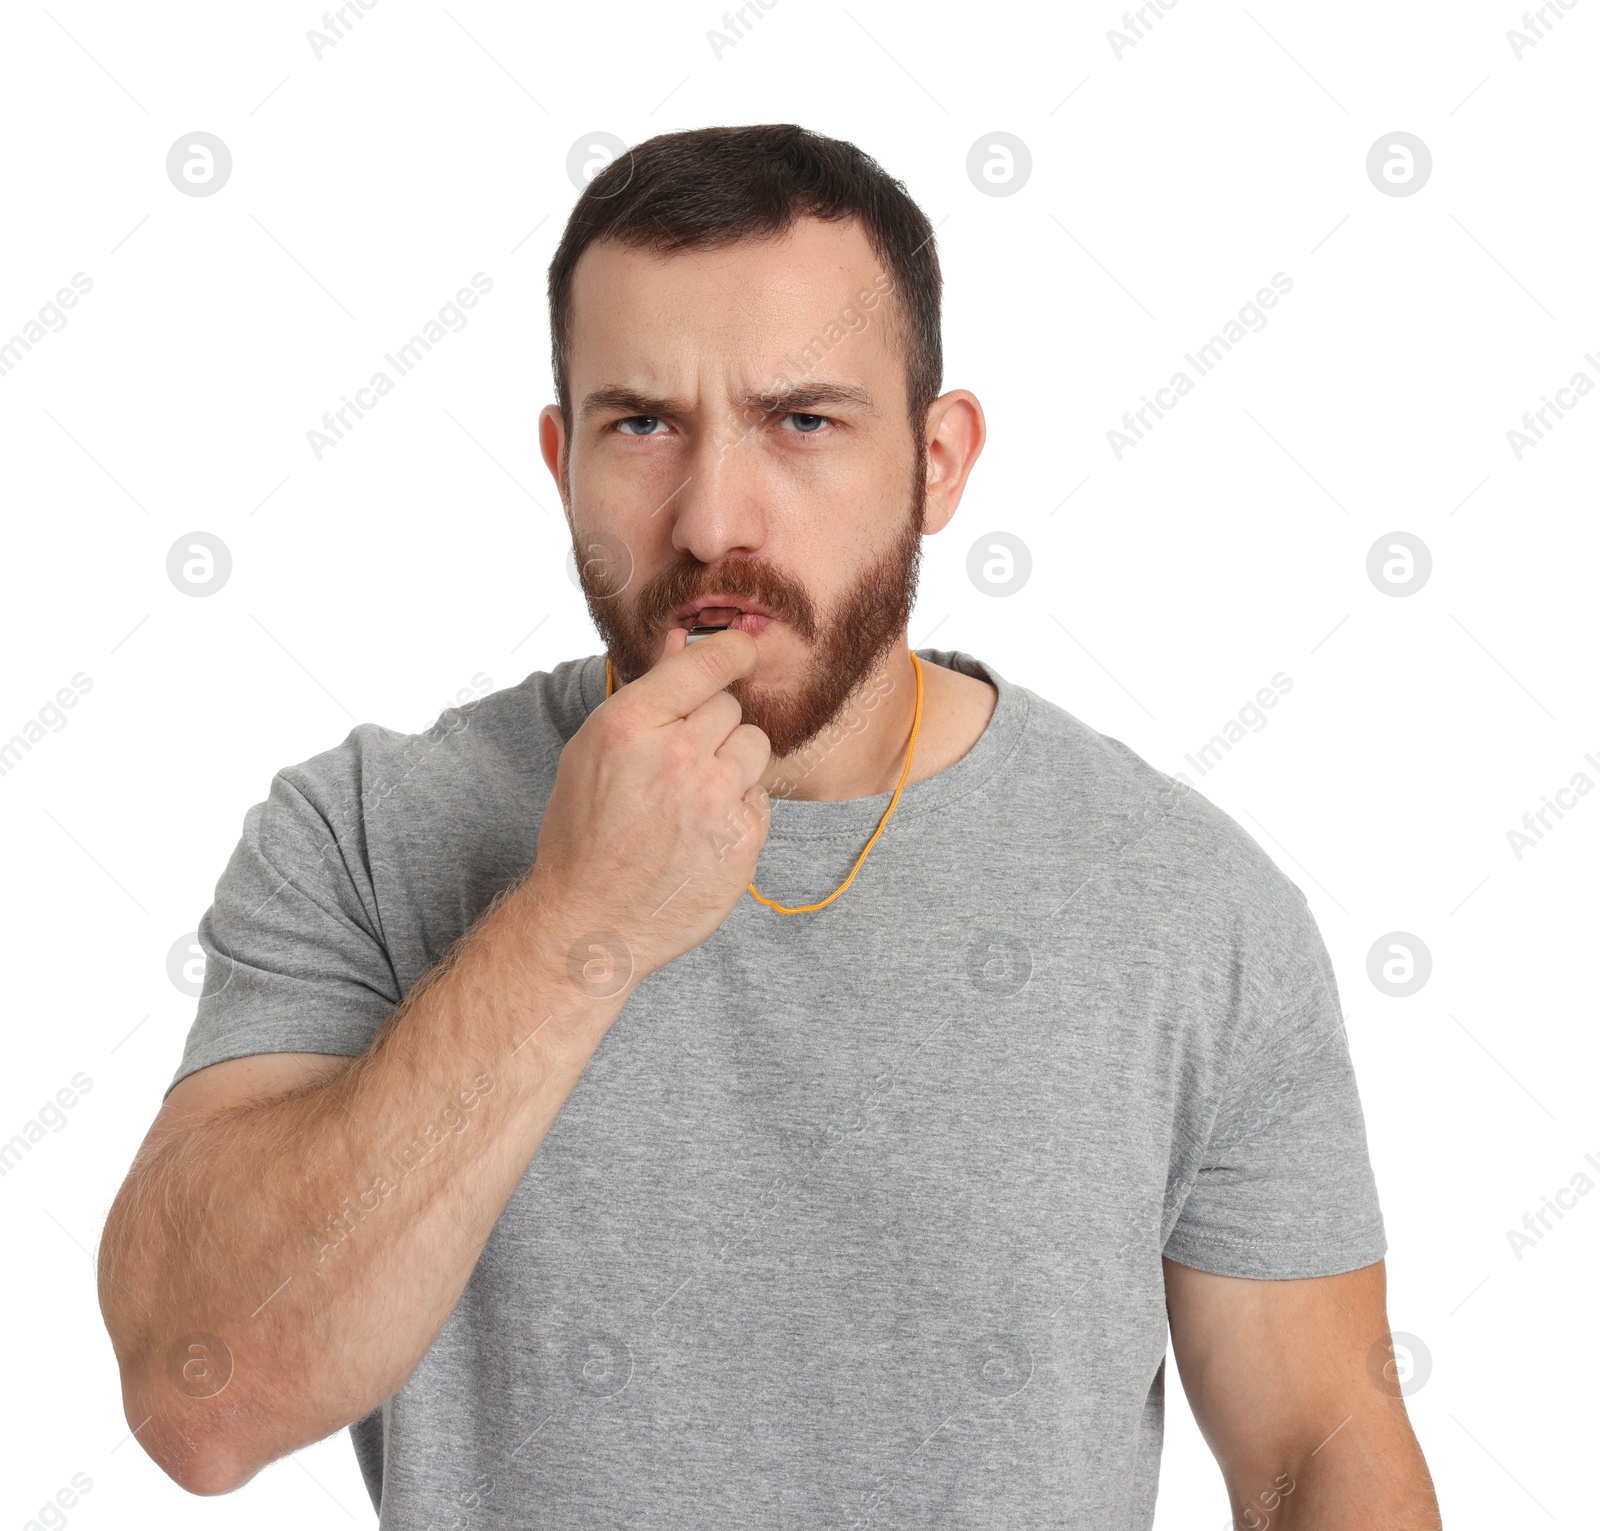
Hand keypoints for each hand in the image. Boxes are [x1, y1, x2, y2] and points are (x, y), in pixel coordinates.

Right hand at [528, 628, 771, 986]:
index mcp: (630, 725)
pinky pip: (760, 797)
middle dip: (711, 727)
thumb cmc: (584, 833)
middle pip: (731, 708)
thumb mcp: (595, 751)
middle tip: (680, 763)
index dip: (732, 651)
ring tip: (693, 796)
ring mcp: (714, 801)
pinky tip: (701, 831)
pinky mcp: (742, 840)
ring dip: (731, 764)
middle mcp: (677, 757)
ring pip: (754, 747)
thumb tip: (684, 640)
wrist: (590, 920)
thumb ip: (647, 694)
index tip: (743, 651)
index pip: (707, 663)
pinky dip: (738, 808)